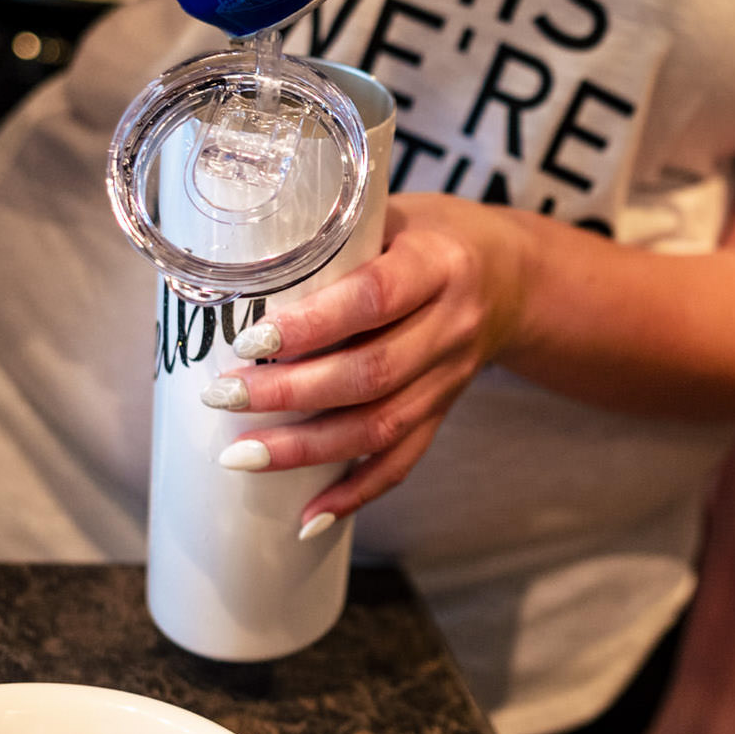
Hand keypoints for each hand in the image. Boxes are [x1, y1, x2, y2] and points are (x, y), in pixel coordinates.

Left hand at [206, 194, 532, 528]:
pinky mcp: (443, 412)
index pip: (374, 299)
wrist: (511, 277)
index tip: (250, 340)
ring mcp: (449, 378)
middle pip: (371, 374)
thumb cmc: (429, 237)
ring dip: (306, 450)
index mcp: (438, 265)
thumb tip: (234, 264)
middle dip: (290, 394)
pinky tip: (307, 518)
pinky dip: (355, 494)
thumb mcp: (392, 216)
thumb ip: (331, 239)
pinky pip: (402, 462)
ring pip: (380, 427)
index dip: (312, 326)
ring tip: (240, 456)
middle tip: (224, 397)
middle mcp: (451, 326)